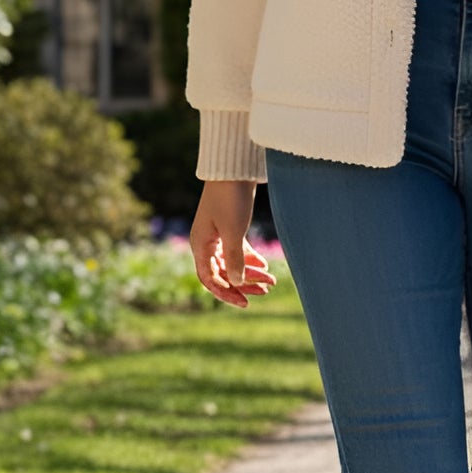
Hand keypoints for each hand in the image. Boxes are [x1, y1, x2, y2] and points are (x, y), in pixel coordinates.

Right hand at [189, 180, 277, 306]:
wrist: (234, 169)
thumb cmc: (230, 198)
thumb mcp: (233, 231)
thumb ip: (234, 259)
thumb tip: (237, 283)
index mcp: (200, 245)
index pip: (210, 279)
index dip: (226, 293)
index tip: (245, 303)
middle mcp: (205, 243)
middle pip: (223, 273)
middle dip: (244, 284)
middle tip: (265, 291)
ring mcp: (217, 235)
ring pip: (232, 262)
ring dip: (250, 272)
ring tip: (271, 281)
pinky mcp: (229, 227)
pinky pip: (238, 250)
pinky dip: (250, 259)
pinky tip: (265, 266)